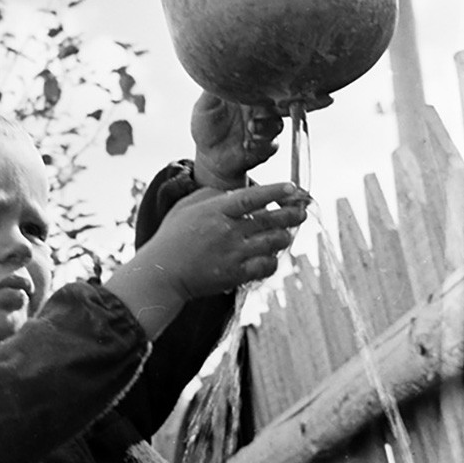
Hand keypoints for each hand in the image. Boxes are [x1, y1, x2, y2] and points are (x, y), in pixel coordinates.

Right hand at [138, 181, 307, 299]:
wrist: (162, 273)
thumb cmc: (173, 237)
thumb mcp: (187, 206)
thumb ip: (212, 195)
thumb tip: (237, 192)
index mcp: (216, 211)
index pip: (253, 198)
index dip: (276, 192)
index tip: (293, 188)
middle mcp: (227, 231)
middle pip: (271, 220)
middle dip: (292, 214)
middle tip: (302, 210)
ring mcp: (233, 254)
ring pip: (273, 243)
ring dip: (284, 237)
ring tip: (286, 233)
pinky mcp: (235, 275)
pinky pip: (266, 266)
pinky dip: (273, 261)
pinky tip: (271, 256)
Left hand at [191, 91, 284, 188]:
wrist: (208, 154)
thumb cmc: (206, 125)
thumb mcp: (206, 104)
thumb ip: (215, 88)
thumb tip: (218, 69)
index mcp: (249, 94)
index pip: (266, 84)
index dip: (270, 83)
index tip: (267, 84)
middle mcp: (259, 109)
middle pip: (280, 103)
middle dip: (280, 104)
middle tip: (273, 105)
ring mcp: (264, 128)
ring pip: (277, 123)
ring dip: (266, 126)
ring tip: (251, 126)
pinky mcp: (265, 147)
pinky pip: (272, 145)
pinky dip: (261, 144)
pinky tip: (247, 145)